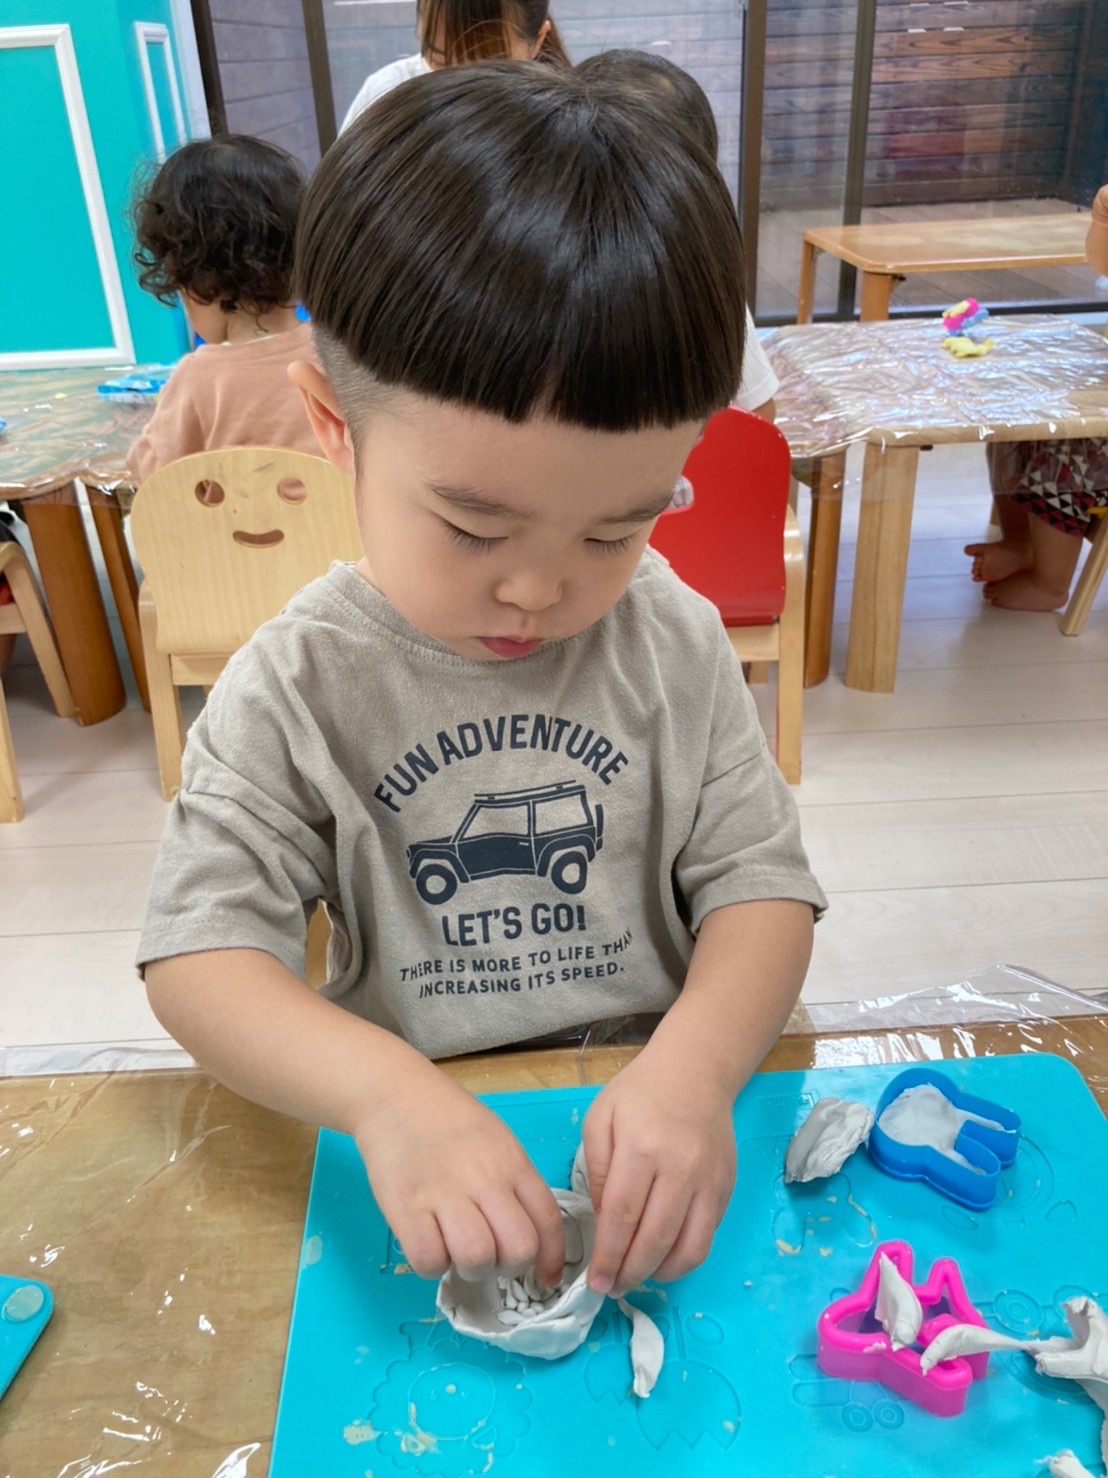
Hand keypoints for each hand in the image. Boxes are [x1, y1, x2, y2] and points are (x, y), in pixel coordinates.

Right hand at [354, 1070, 564, 1286]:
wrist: (395, 1096)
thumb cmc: (449, 1121)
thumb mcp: (498, 1141)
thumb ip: (514, 1183)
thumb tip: (530, 1234)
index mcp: (512, 1163)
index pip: (548, 1220)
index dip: (552, 1257)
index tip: (546, 1277)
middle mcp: (485, 1179)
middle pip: (518, 1248)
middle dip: (508, 1265)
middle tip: (490, 1254)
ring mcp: (445, 1194)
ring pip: (477, 1258)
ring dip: (470, 1267)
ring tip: (456, 1248)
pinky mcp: (406, 1209)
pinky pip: (429, 1260)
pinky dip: (432, 1263)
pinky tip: (428, 1242)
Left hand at [582, 1049, 735, 1296]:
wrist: (695, 1072)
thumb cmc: (639, 1094)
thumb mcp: (600, 1119)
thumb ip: (596, 1170)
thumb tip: (601, 1220)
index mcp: (642, 1149)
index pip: (622, 1217)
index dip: (608, 1256)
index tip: (595, 1281)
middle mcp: (680, 1169)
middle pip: (655, 1240)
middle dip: (630, 1273)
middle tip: (612, 1287)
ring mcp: (709, 1182)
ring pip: (689, 1249)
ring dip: (660, 1274)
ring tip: (637, 1276)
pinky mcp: (726, 1189)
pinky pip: (707, 1237)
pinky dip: (684, 1258)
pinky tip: (662, 1257)